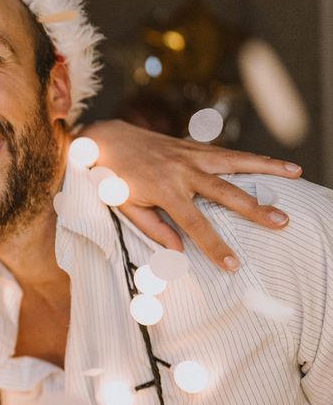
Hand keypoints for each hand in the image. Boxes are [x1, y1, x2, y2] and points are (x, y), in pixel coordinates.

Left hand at [82, 120, 301, 270]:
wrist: (107, 139)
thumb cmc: (113, 178)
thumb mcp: (124, 206)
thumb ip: (152, 228)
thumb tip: (178, 251)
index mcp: (164, 190)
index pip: (194, 224)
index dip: (214, 246)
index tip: (233, 265)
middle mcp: (182, 170)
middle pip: (225, 192)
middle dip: (254, 208)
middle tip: (282, 222)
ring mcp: (190, 155)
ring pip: (235, 162)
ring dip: (267, 168)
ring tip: (297, 174)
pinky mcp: (194, 146)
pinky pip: (227, 154)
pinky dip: (252, 158)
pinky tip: (275, 164)